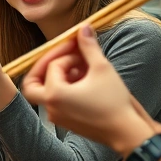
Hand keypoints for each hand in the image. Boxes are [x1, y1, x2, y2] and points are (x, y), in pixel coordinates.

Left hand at [20, 24, 157, 154]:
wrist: (127, 132)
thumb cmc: (114, 103)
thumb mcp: (102, 69)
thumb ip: (89, 47)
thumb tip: (84, 28)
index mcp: (54, 95)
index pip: (53, 65)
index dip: (67, 52)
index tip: (80, 45)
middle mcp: (50, 107)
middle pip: (33, 82)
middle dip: (46, 65)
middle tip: (61, 55)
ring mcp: (56, 116)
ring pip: (46, 90)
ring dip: (59, 75)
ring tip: (82, 67)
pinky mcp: (66, 121)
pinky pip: (56, 100)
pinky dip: (65, 87)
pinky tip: (85, 80)